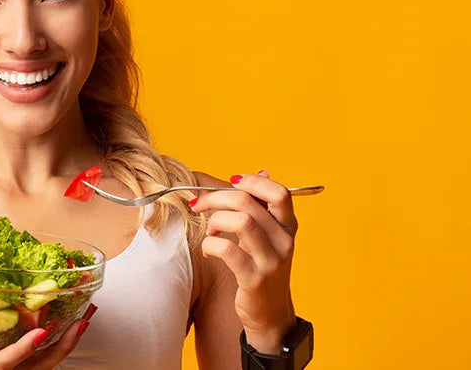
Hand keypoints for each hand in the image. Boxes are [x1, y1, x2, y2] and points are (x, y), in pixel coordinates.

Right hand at [0, 292, 95, 369]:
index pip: (4, 364)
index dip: (23, 351)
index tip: (42, 333)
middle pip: (37, 369)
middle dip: (64, 346)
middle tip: (85, 318)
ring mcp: (2, 368)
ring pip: (42, 365)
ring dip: (66, 343)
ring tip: (85, 316)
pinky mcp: (5, 364)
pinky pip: (37, 360)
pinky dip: (56, 343)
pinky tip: (66, 322)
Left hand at [189, 170, 298, 353]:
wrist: (270, 313)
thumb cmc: (262, 267)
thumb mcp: (266, 235)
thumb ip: (262, 207)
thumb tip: (260, 173)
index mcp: (288, 226)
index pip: (280, 192)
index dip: (252, 182)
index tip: (230, 182)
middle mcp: (284, 241)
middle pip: (249, 203)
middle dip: (216, 198)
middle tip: (199, 204)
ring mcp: (271, 261)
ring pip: (241, 222)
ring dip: (214, 221)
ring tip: (209, 232)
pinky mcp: (254, 279)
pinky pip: (228, 251)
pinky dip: (211, 245)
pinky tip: (209, 251)